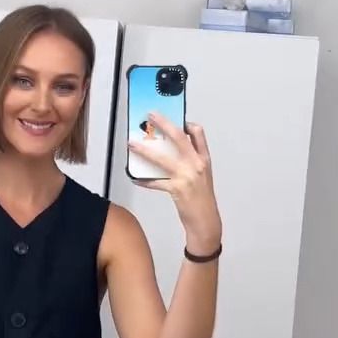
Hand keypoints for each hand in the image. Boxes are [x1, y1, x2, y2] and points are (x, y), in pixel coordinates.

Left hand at [128, 112, 221, 251]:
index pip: (198, 133)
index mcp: (203, 159)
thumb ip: (191, 161)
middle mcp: (196, 164)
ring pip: (162, 158)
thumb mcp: (202, 175)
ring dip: (144, 150)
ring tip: (132, 145)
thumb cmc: (202, 199)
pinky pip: (155, 182)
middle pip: (179, 137)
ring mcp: (187, 176)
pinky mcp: (177, 189)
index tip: (175, 118)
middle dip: (163, 124)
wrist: (206, 221)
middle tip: (151, 116)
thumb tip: (171, 150)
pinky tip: (136, 178)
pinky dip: (144, 180)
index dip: (186, 123)